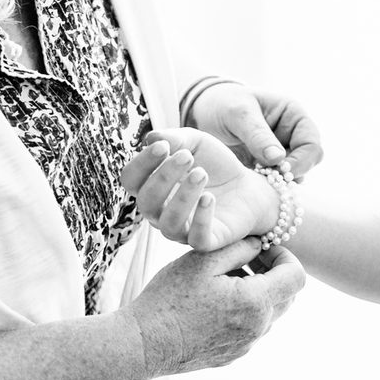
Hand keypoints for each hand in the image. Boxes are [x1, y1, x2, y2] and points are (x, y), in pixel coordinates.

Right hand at [121, 128, 278, 250]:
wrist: (248, 186)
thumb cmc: (215, 165)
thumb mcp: (196, 143)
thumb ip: (175, 138)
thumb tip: (151, 138)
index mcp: (152, 187)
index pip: (131, 180)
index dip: (142, 163)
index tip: (163, 146)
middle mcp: (160, 212)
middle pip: (146, 202)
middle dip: (163, 177)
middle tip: (186, 157)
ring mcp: (182, 230)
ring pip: (169, 223)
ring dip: (182, 198)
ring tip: (201, 174)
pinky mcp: (206, 241)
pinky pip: (197, 239)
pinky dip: (202, 219)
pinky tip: (209, 198)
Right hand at [123, 237, 305, 374]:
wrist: (145, 344)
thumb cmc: (170, 297)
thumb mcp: (203, 260)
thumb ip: (239, 247)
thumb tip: (259, 244)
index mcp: (256, 302)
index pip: (297, 277)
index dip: (286, 257)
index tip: (264, 248)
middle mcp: (258, 328)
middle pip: (287, 296)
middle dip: (273, 273)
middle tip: (246, 258)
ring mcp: (246, 345)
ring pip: (268, 313)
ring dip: (258, 292)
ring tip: (224, 279)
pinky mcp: (233, 355)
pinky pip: (251, 329)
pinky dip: (244, 311)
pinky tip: (214, 302)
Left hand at [184, 81, 323, 179]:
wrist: (204, 112)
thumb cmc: (224, 104)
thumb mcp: (238, 114)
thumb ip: (258, 135)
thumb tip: (279, 159)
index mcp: (294, 115)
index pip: (312, 144)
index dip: (302, 160)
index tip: (282, 170)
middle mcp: (293, 134)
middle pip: (308, 162)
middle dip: (292, 173)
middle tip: (271, 180)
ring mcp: (282, 152)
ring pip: (294, 174)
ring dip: (280, 181)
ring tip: (259, 180)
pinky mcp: (268, 167)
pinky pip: (277, 181)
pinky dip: (269, 185)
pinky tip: (252, 184)